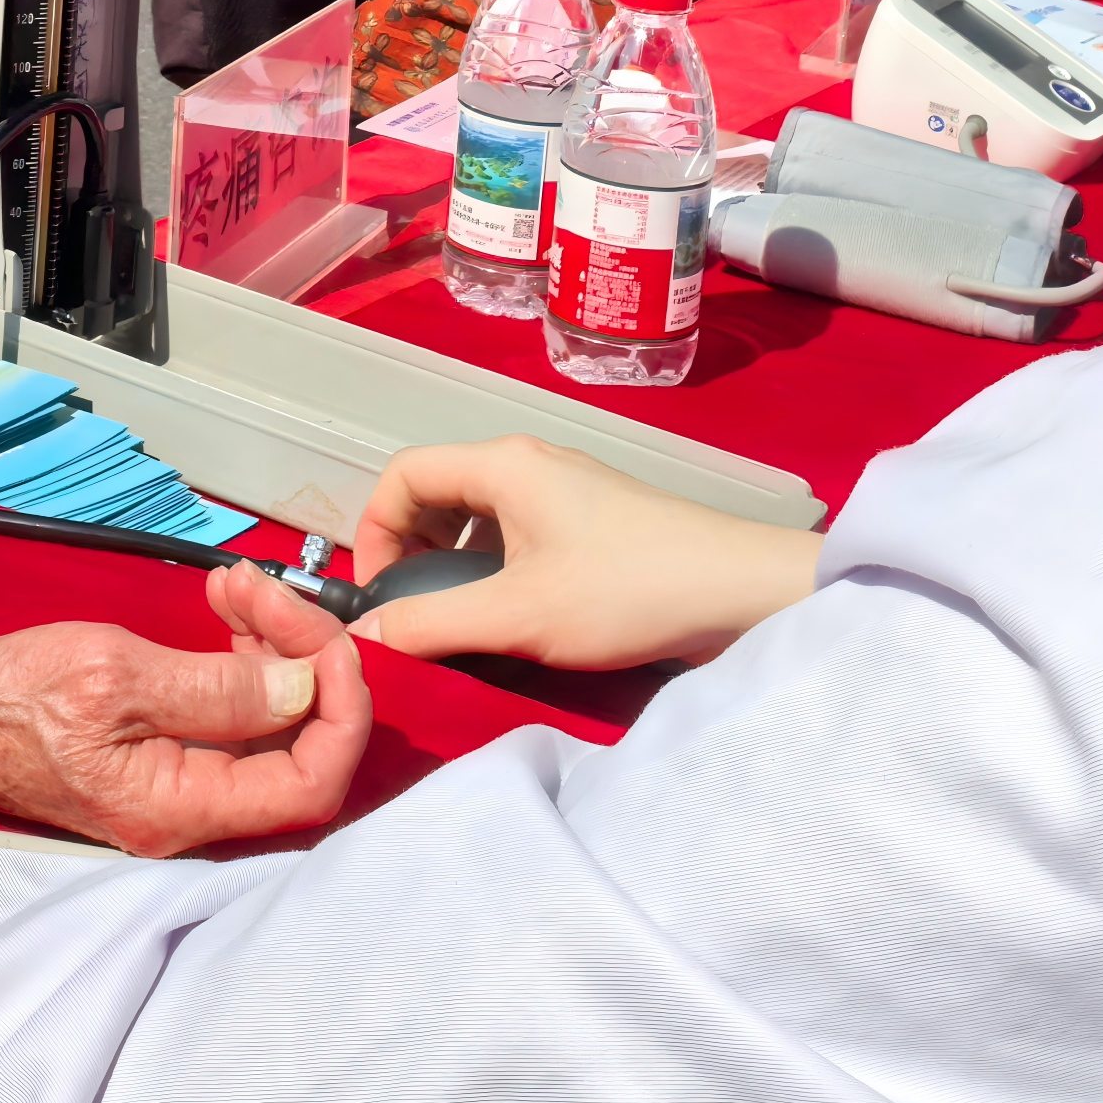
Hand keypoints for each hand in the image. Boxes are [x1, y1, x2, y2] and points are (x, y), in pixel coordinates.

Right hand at [0, 563, 368, 856]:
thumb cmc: (4, 696)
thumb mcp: (112, 675)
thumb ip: (216, 690)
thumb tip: (305, 688)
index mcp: (177, 810)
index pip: (311, 784)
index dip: (339, 710)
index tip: (323, 637)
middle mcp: (187, 816)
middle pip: (299, 753)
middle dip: (304, 662)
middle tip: (265, 590)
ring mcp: (177, 790)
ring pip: (271, 730)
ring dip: (275, 652)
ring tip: (239, 587)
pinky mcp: (163, 760)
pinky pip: (234, 721)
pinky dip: (244, 662)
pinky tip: (225, 612)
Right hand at [351, 438, 819, 670]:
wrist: (738, 592)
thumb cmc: (623, 592)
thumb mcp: (516, 615)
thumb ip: (431, 624)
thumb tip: (364, 639)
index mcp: (502, 465)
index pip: (403, 474)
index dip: (374, 533)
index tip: (383, 598)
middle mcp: (529, 462)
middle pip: (439, 491)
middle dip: (412, 551)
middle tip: (417, 614)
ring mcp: (567, 489)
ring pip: (480, 516)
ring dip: (456, 565)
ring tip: (464, 622)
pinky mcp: (595, 520)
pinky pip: (520, 532)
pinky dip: (498, 568)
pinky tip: (517, 617)